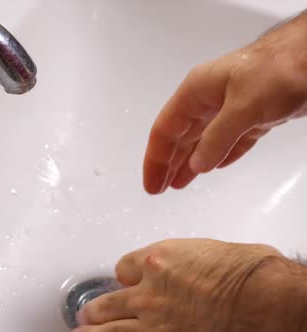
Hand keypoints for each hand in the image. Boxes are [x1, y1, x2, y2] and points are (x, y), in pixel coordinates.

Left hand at [75, 239, 306, 331]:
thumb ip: (185, 262)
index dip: (127, 276)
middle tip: (90, 313)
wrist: (263, 296)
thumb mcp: (208, 252)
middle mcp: (148, 287)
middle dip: (98, 307)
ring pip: (108, 324)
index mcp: (158, 258)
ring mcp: (153, 317)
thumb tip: (189, 268)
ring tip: (84, 331)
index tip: (130, 281)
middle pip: (108, 299)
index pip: (124, 268)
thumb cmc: (247, 272)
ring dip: (95, 328)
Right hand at [144, 13, 306, 193]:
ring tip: (178, 183)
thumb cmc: (278, 69)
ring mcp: (231, 106)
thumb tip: (196, 165)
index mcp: (197, 92)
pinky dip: (218, 155)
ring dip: (190, 162)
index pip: (165, 130)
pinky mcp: (254, 114)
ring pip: (203, 140)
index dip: (156, 159)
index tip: (152, 184)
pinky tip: (211, 166)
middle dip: (169, 163)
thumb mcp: (243, 106)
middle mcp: (209, 99)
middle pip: (180, 137)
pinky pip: (229, 141)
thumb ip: (217, 138)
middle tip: (159, 188)